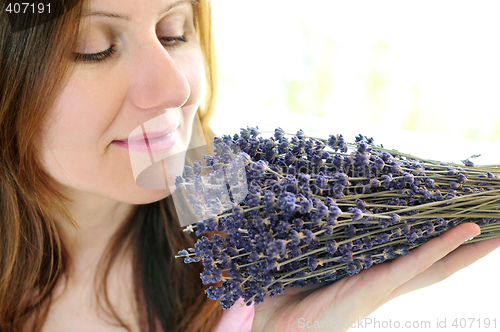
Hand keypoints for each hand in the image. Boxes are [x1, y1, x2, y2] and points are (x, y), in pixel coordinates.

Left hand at [251, 223, 499, 331]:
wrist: (276, 323)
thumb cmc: (289, 291)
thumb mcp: (315, 260)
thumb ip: (325, 243)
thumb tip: (319, 212)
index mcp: (374, 276)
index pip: (417, 258)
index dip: (444, 243)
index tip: (465, 224)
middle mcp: (387, 281)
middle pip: (438, 264)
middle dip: (469, 248)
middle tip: (495, 227)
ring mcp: (385, 284)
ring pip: (438, 263)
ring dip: (469, 245)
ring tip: (495, 229)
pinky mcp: (377, 285)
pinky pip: (416, 263)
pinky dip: (442, 246)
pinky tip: (466, 230)